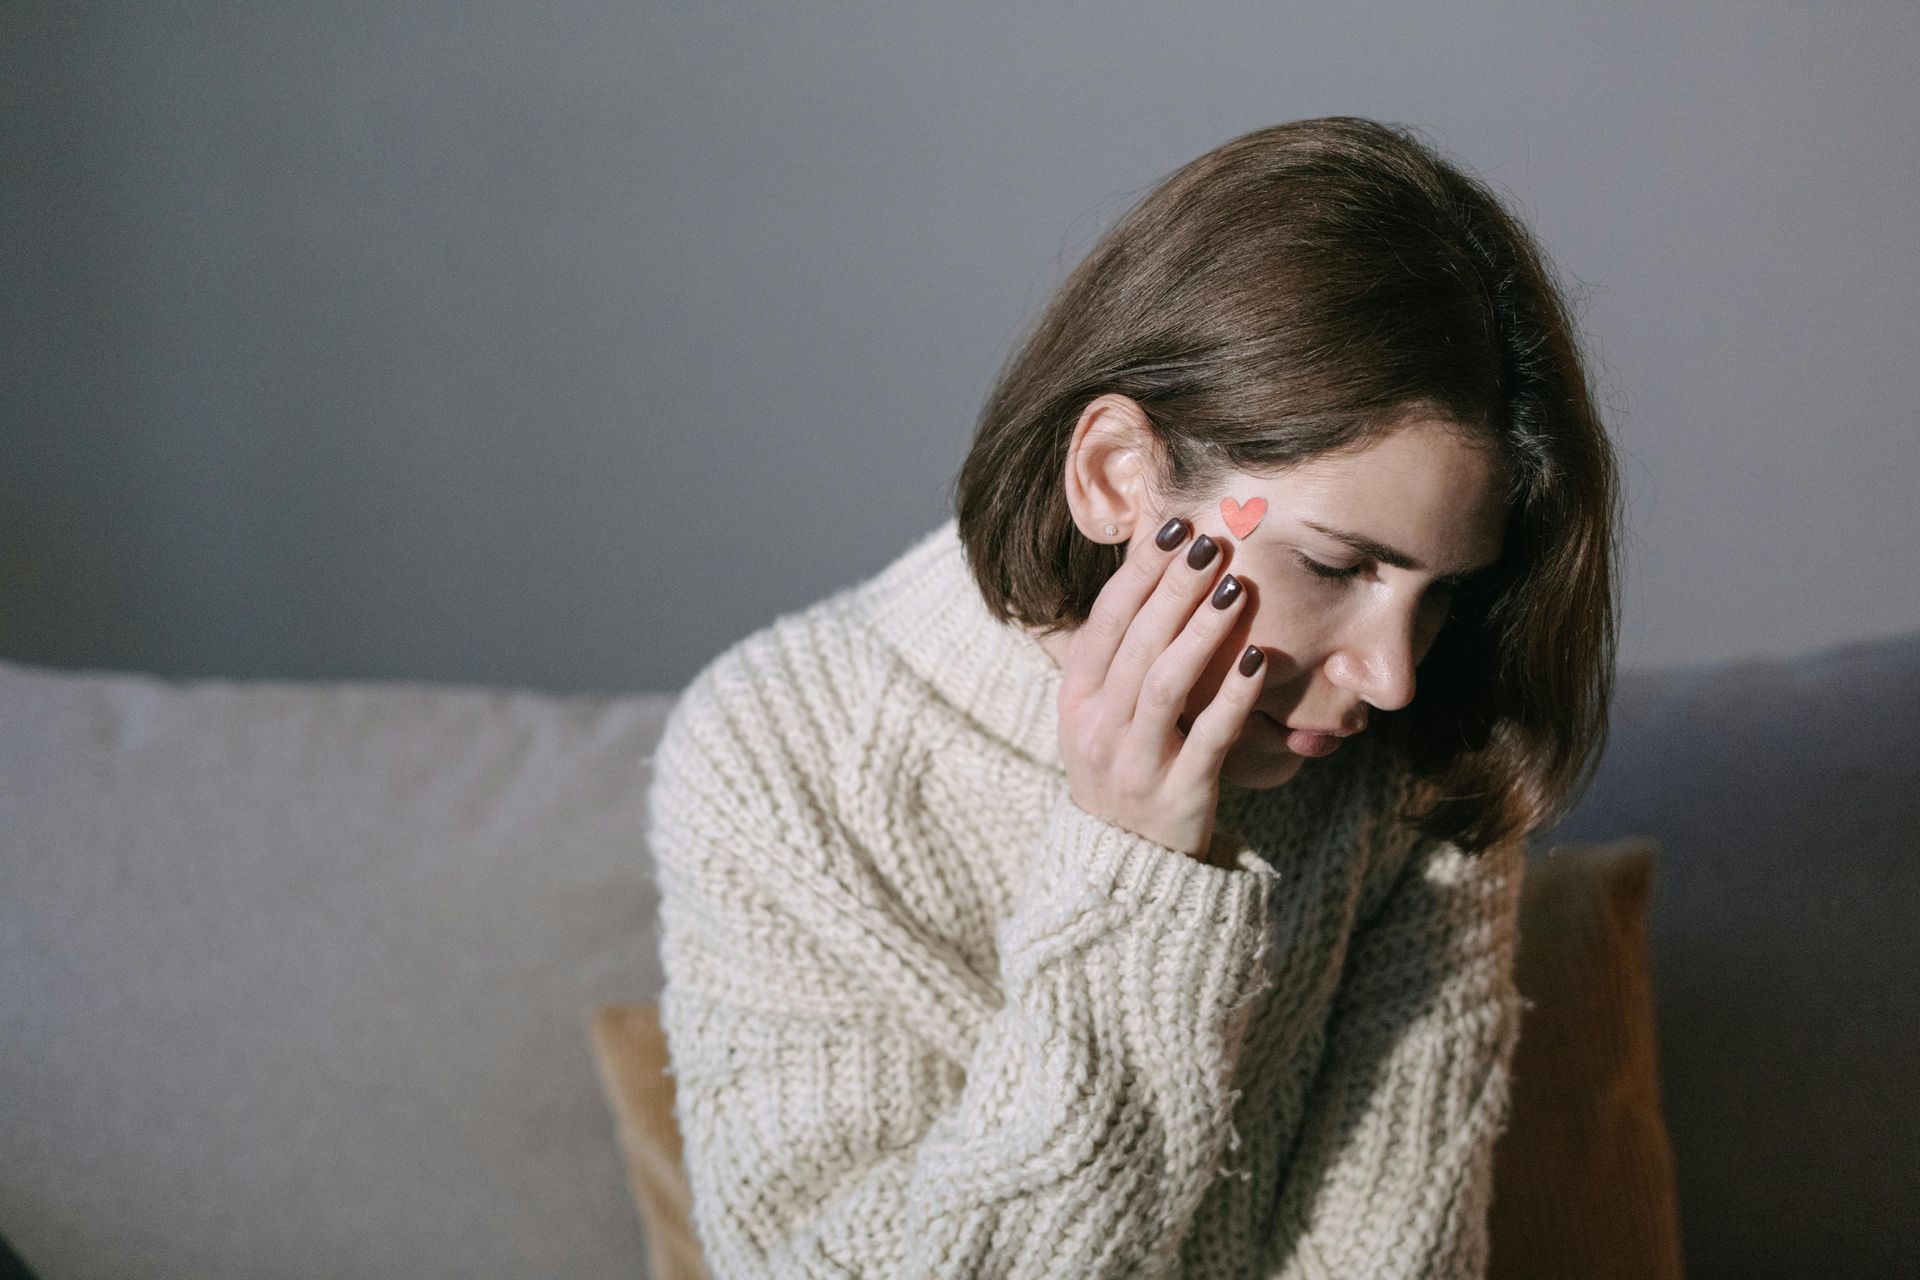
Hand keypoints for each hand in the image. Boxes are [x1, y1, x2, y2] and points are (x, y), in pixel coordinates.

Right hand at [1055, 516, 1267, 861]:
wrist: (1124, 864)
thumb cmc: (1124, 768)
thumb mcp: (1100, 714)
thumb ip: (1119, 657)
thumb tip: (1156, 576)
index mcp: (1077, 700)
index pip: (1106, 621)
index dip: (1139, 573)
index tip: (1173, 528)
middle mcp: (1097, 728)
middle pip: (1137, 644)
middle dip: (1175, 588)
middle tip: (1212, 542)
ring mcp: (1134, 763)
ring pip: (1165, 685)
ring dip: (1201, 632)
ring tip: (1235, 589)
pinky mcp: (1178, 795)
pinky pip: (1207, 738)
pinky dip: (1233, 697)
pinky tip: (1258, 659)